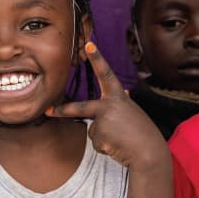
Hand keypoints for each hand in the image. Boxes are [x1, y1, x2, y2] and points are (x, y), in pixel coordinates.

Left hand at [47, 42, 168, 169]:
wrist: (150, 153)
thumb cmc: (142, 133)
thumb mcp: (133, 113)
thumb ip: (121, 105)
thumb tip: (122, 93)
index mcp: (119, 97)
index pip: (106, 74)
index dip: (98, 58)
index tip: (88, 44)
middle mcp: (109, 105)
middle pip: (81, 108)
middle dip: (63, 110)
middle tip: (48, 111)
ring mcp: (103, 120)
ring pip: (94, 131)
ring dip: (105, 139)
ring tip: (122, 140)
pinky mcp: (99, 135)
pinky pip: (97, 142)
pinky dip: (106, 147)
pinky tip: (118, 146)